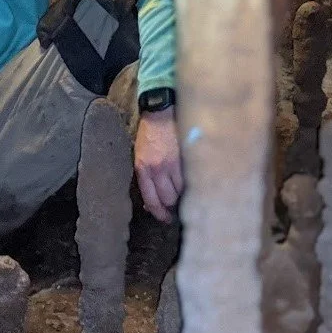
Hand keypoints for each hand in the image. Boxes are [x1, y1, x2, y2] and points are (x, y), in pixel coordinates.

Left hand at [134, 107, 182, 222]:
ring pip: (180, 191)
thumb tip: (152, 201)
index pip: (151, 199)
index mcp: (142, 169)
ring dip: (182, 196)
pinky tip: (191, 185)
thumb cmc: (148, 135)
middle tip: (177, 209)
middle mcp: (156, 169)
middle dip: (172, 206)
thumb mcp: (140, 156)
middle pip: (168, 199)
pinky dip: (190, 185)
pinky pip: (188, 180)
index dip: (159, 213)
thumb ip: (146, 177)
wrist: (159, 113)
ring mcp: (171, 164)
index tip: (165, 218)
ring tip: (185, 196)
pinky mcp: (184, 159)